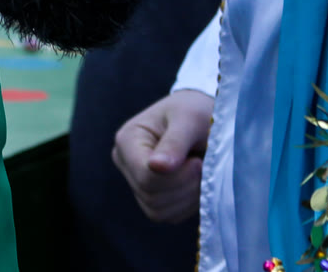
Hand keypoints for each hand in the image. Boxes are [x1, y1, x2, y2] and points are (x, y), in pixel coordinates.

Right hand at [112, 88, 213, 222]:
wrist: (202, 118)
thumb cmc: (194, 111)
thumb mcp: (188, 119)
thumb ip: (174, 142)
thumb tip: (156, 167)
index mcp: (127, 140)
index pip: (144, 175)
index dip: (176, 176)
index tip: (198, 161)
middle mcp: (125, 163)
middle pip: (151, 196)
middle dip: (185, 186)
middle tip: (202, 165)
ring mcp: (136, 183)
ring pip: (158, 211)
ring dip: (188, 197)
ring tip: (200, 173)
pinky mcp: (152, 198)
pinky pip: (168, 216)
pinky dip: (188, 206)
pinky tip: (196, 184)